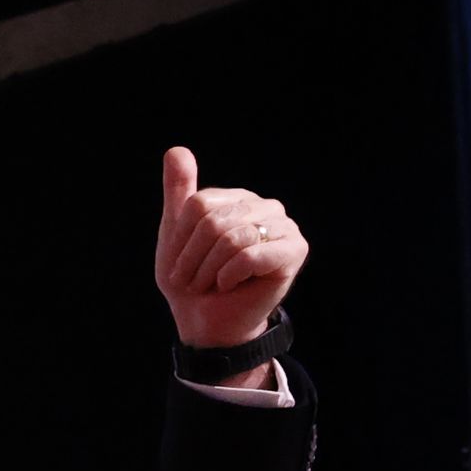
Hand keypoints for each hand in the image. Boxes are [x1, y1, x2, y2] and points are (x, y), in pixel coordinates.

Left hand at [155, 145, 306, 355]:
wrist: (209, 321)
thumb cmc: (193, 280)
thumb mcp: (175, 235)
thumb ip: (179, 192)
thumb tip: (176, 149)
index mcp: (236, 198)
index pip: (198, 204)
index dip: (181, 241)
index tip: (180, 265)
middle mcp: (264, 206)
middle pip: (213, 221)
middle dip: (194, 259)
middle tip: (194, 281)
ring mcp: (283, 226)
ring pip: (232, 238)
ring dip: (210, 270)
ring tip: (211, 284)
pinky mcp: (295, 249)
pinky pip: (250, 255)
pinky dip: (229, 276)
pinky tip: (229, 285)